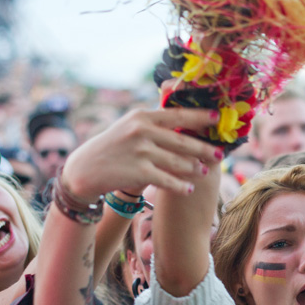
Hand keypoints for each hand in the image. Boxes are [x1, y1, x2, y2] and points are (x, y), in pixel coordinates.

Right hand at [60, 107, 221, 200]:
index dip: (199, 116)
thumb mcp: (130, 127)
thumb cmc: (112, 147)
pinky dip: (180, 186)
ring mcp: (140, 151)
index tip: (216, 118)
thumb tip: (183, 121)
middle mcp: (142, 130)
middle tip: (220, 153)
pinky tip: (188, 189)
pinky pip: (166, 179)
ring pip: (177, 161)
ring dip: (194, 168)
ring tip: (205, 172)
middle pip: (182, 139)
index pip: (177, 115)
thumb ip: (154, 123)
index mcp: (142, 116)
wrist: (85, 169)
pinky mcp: (138, 171)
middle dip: (203, 147)